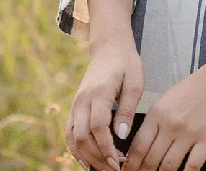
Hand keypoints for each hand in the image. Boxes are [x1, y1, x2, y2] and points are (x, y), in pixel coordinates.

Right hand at [66, 38, 143, 170]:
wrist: (109, 47)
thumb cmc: (126, 63)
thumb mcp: (135, 81)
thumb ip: (128, 108)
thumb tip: (122, 135)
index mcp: (99, 91)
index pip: (98, 126)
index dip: (106, 147)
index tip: (119, 161)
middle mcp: (83, 99)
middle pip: (84, 136)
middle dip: (98, 157)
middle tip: (114, 170)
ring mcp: (76, 103)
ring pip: (74, 137)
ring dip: (87, 156)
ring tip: (103, 169)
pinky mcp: (75, 106)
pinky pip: (70, 132)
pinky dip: (75, 149)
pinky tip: (86, 161)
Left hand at [121, 62, 205, 170]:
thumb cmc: (195, 87)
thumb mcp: (167, 99)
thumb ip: (154, 122)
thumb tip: (141, 147)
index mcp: (157, 113)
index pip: (137, 147)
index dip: (130, 165)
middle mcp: (170, 124)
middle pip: (150, 160)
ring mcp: (189, 133)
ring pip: (168, 167)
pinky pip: (192, 166)